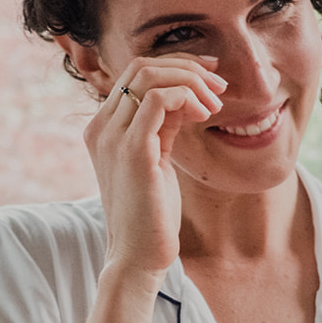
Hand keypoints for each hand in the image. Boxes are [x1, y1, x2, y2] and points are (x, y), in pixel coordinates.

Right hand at [84, 53, 227, 279]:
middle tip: (220, 86)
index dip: (176, 66)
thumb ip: (162, 127)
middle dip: (188, 67)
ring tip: (215, 105)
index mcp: (103, 127)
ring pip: (150, 76)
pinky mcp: (132, 151)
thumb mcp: (156, 160)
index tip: (209, 77)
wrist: (137, 256)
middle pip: (142, 66)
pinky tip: (204, 115)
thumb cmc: (151, 215)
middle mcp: (101, 126)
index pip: (135, 73)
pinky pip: (158, 100)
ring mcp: (113, 137)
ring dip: (191, 82)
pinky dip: (187, 98)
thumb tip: (185, 99)